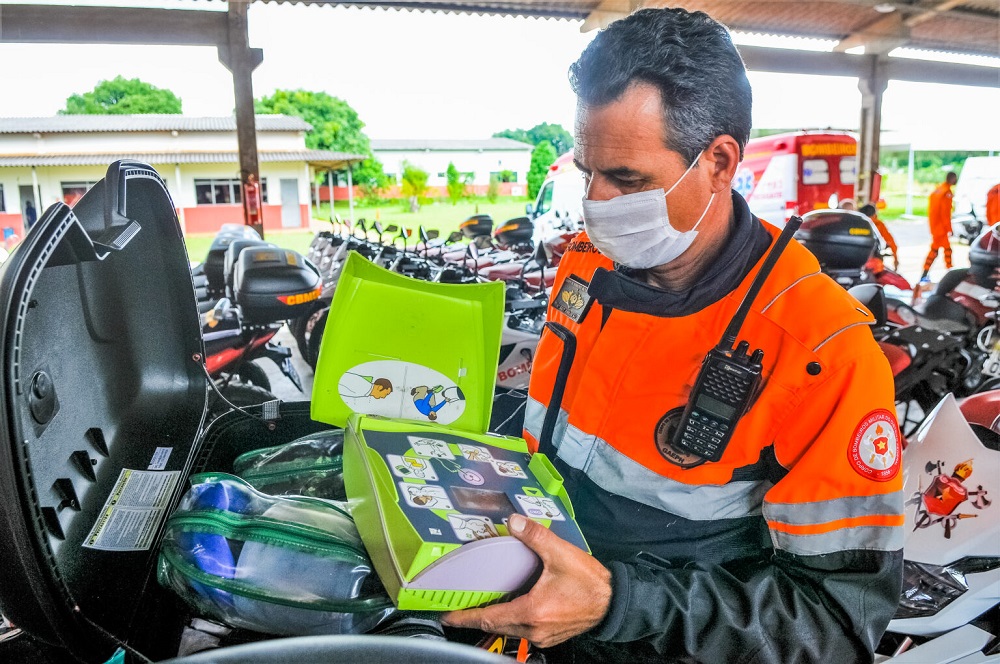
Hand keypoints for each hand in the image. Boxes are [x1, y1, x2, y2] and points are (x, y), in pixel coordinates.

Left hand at [441, 513, 611, 647]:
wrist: (614, 602)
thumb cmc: (591, 584)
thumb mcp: (561, 554)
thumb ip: (536, 536)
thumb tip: (515, 522)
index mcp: (532, 612)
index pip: (489, 618)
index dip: (465, 617)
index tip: (448, 616)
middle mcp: (534, 629)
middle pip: (496, 626)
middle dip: (477, 618)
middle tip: (460, 608)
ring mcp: (543, 636)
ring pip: (510, 630)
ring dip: (496, 618)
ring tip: (483, 605)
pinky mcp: (551, 636)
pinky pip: (524, 632)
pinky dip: (513, 621)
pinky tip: (513, 607)